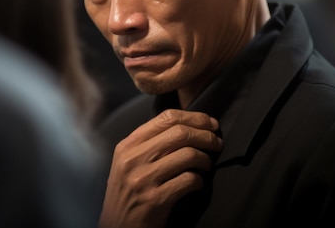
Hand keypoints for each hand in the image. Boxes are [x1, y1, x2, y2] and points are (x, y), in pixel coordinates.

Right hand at [99, 109, 222, 227]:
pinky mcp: (155, 199)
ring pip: (188, 154)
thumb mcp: (128, 163)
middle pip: (180, 133)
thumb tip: (187, 125)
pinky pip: (189, 180)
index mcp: (127, 145)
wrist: (117, 227)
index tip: (210, 124)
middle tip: (216, 143)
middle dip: (206, 136)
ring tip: (206, 165)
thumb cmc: (128, 193)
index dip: (194, 117)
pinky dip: (200, 181)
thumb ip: (149, 143)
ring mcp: (143, 179)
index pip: (166, 118)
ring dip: (205, 159)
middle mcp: (133, 159)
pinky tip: (197, 184)